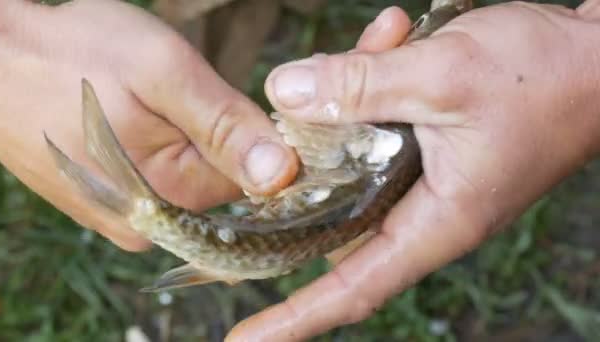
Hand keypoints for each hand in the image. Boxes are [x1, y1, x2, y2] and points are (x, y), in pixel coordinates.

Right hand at [0, 0, 297, 250]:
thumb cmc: (73, 55)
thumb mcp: (163, 72)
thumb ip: (226, 125)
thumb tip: (282, 173)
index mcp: (171, 194)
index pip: (256, 184)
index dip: (258, 139)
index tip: (231, 103)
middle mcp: (150, 225)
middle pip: (223, 185)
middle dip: (218, 139)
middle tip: (180, 96)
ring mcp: (127, 220)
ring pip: (192, 181)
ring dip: (188, 143)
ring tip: (149, 105)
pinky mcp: (112, 209)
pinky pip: (161, 184)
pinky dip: (163, 153)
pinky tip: (137, 123)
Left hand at [227, 2, 599, 339]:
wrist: (598, 57)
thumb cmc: (547, 77)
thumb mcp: (445, 74)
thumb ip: (360, 85)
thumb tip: (285, 92)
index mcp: (437, 220)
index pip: (353, 286)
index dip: (296, 318)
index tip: (245, 340)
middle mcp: (426, 210)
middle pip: (337, 214)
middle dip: (305, 172)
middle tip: (287, 125)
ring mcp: (425, 179)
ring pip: (352, 161)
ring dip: (346, 106)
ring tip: (380, 43)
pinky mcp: (427, 148)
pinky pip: (377, 128)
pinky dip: (370, 88)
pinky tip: (388, 39)